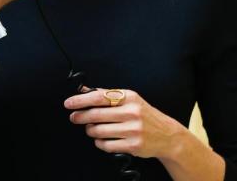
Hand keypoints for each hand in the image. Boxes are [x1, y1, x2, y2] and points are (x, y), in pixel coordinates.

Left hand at [65, 88, 186, 159]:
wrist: (167, 135)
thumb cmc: (144, 115)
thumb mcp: (130, 100)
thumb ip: (107, 94)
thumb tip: (83, 89)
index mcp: (129, 98)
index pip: (99, 97)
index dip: (81, 100)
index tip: (69, 103)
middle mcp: (132, 113)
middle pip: (96, 115)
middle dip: (80, 117)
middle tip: (74, 118)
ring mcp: (133, 130)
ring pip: (99, 131)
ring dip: (90, 130)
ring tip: (92, 128)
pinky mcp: (133, 146)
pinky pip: (106, 145)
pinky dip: (99, 143)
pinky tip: (102, 139)